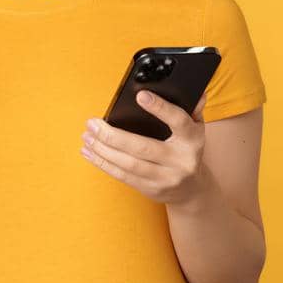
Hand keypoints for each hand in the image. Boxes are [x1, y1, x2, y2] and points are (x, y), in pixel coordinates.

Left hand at [80, 90, 214, 205]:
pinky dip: (103, 163)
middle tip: (92, 123)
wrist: (193, 189)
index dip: (160, 108)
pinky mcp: (151, 189)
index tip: (140, 95)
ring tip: (87, 136)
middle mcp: (181, 160)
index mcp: (192, 140)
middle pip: (142, 148)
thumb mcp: (195, 129)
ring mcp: (166, 178)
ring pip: (128, 164)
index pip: (179, 121)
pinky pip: (123, 176)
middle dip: (112, 135)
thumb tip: (195, 93)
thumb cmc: (186, 150)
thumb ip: (191, 110)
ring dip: (102, 150)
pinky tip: (89, 152)